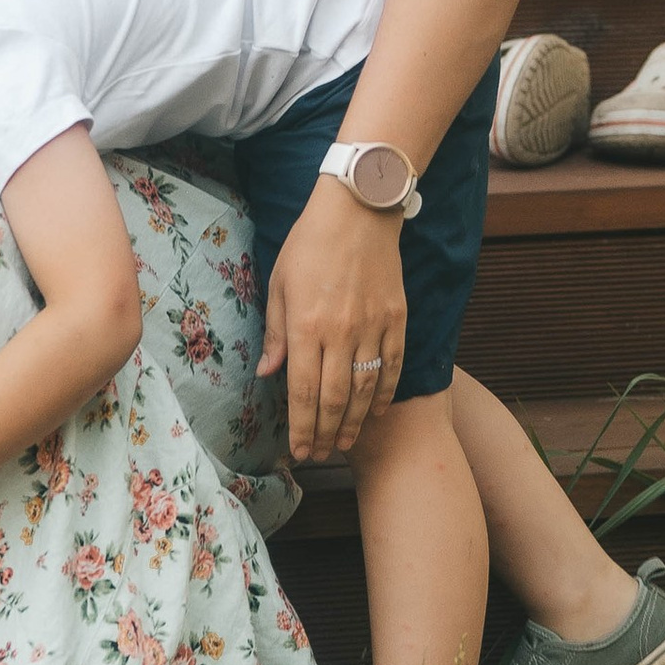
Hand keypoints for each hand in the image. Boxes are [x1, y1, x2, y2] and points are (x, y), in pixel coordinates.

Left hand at [259, 184, 406, 463]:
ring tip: (344, 442)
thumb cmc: (310, 244)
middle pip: (334, 398)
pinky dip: (386, 393)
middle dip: (325, 432)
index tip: (298, 450)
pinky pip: (392, 366)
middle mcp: (340, 333)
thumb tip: (267, 374)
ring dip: (355, 422)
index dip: (300, 426)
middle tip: (319, 454)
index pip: (302, 391)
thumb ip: (275, 333)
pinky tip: (377, 411)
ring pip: (365, 389)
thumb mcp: (279, 284)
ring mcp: (372, 328)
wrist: (358, 210)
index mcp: (306, 326)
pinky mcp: (396, 319)